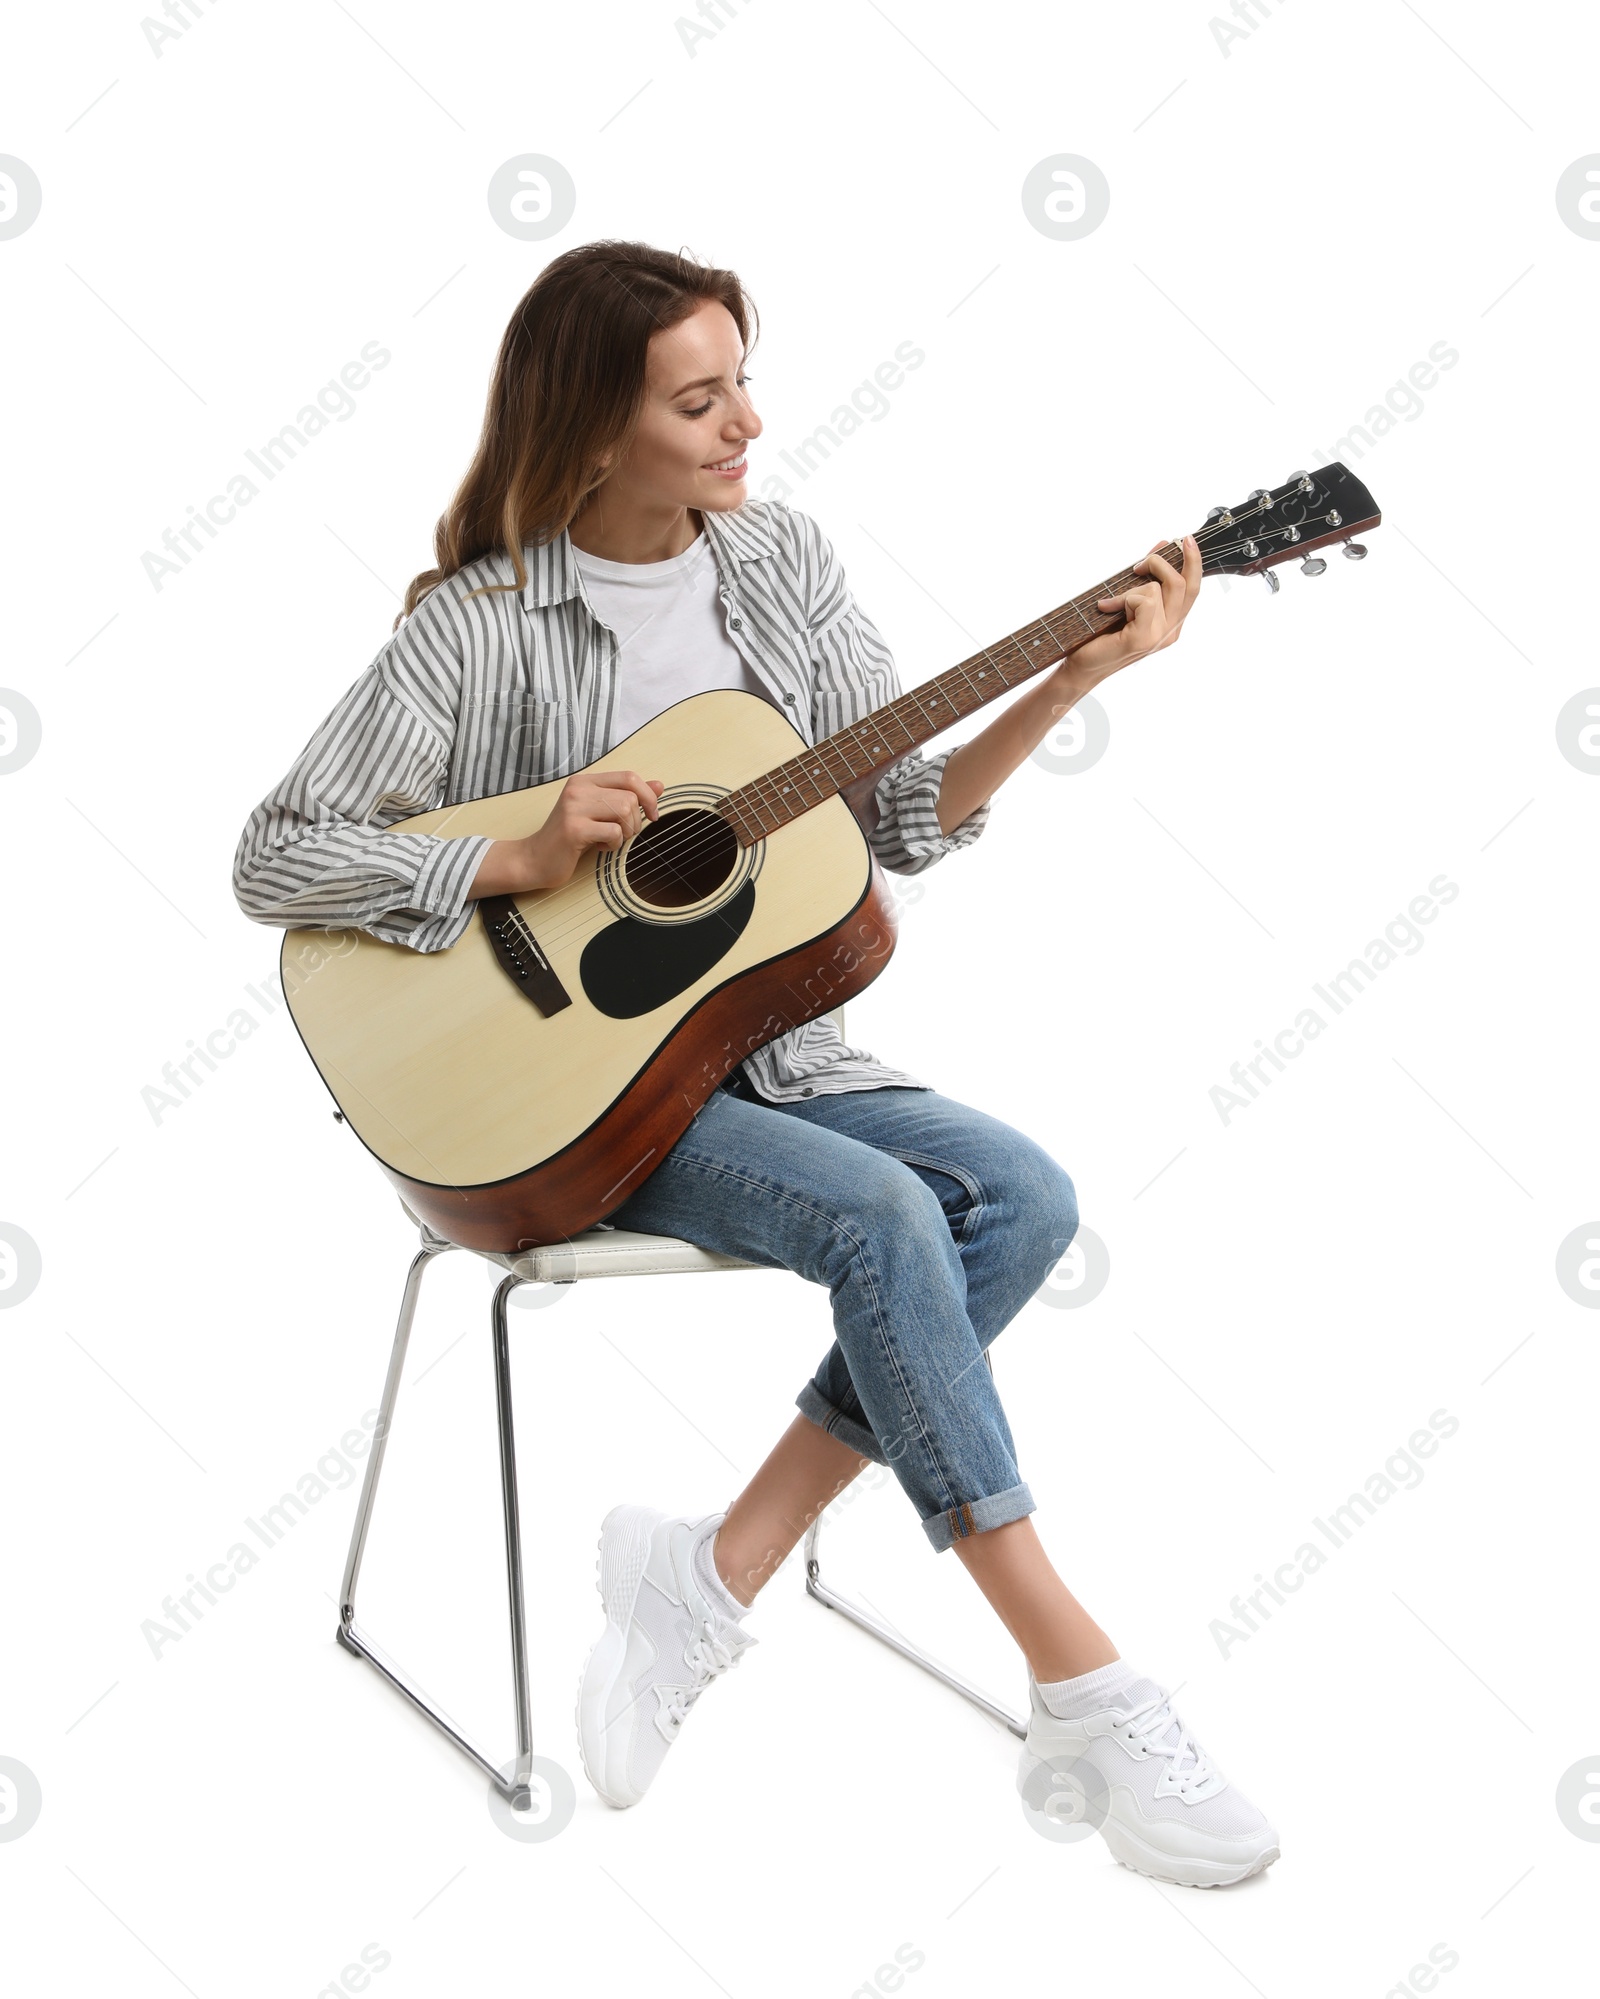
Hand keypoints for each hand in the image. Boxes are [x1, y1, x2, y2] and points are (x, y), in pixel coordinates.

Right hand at [470, 769, 664, 897]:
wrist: (535, 859)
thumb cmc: (570, 838)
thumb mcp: (600, 813)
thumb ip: (628, 797)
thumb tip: (660, 785)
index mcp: (585, 781)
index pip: (629, 777)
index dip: (648, 796)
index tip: (651, 815)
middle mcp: (578, 789)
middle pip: (630, 797)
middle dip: (635, 822)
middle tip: (621, 834)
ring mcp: (574, 807)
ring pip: (624, 812)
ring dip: (624, 833)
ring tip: (608, 839)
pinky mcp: (574, 828)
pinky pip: (613, 832)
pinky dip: (613, 844)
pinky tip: (599, 846)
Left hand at [1048, 533, 1201, 701]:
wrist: (1081, 665)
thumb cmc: (1101, 633)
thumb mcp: (1128, 597)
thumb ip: (1148, 576)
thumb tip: (1164, 544)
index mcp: (1173, 623)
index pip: (1194, 588)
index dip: (1194, 561)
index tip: (1185, 540)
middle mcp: (1172, 631)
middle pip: (1185, 584)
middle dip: (1161, 563)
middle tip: (1138, 565)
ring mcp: (1160, 637)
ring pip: (1160, 588)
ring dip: (1131, 588)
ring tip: (1112, 602)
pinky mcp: (1144, 638)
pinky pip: (1145, 600)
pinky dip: (1122, 598)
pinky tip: (1106, 608)